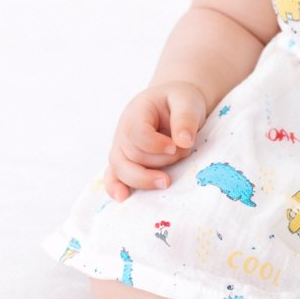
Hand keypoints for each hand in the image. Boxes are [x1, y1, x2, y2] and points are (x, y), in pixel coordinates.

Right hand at [103, 81, 207, 201]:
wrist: (174, 104)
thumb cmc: (179, 101)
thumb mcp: (187, 101)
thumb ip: (185, 118)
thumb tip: (183, 142)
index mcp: (137, 111)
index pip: (136, 133)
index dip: (155, 145)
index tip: (175, 147)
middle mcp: (123, 130)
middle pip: (132, 155)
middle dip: (159, 161)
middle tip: (180, 155)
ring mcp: (121, 147)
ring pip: (121, 169)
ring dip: (144, 178)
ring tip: (165, 182)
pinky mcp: (124, 160)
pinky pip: (112, 176)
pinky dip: (115, 187)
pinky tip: (124, 197)